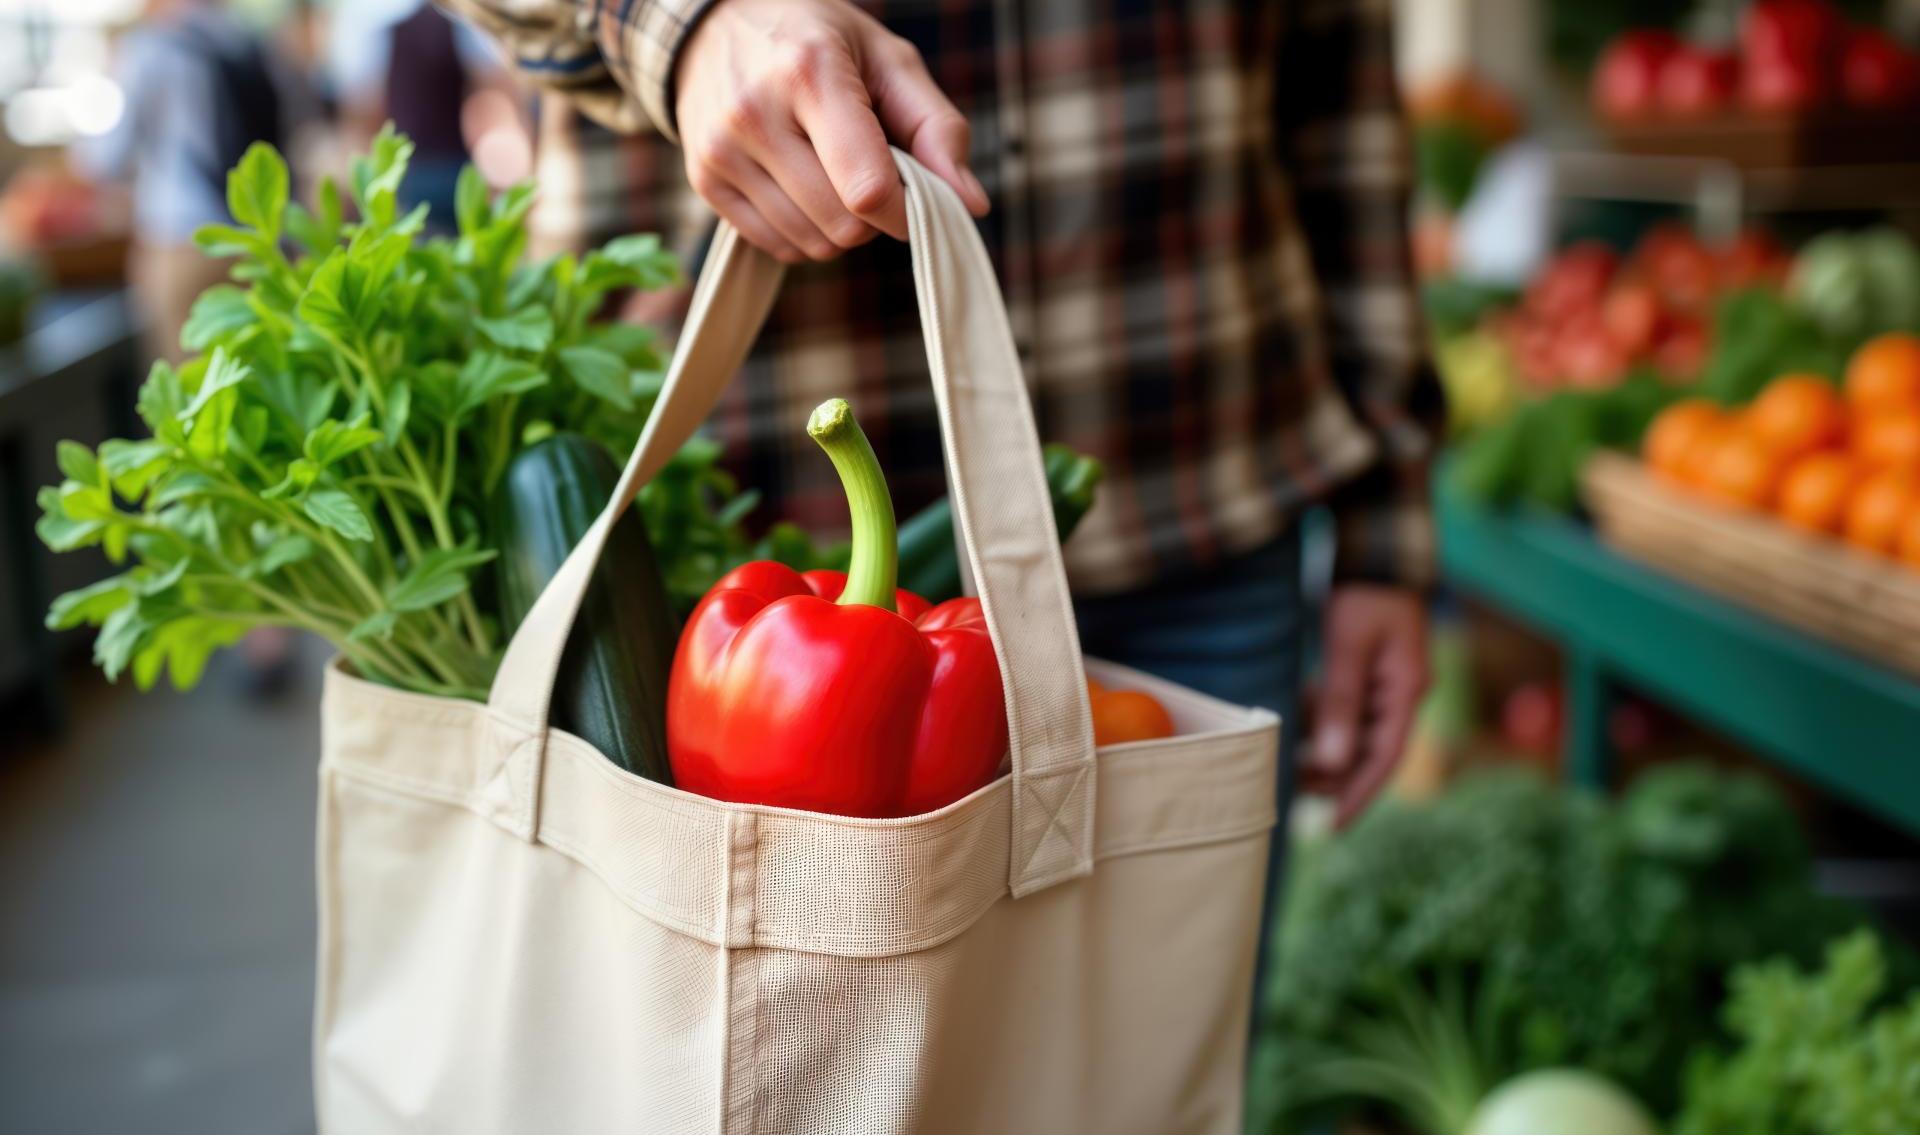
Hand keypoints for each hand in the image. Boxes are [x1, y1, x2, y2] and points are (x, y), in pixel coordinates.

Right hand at [674, 0, 988, 262]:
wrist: (714, 24)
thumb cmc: (817, 39)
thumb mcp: (887, 59)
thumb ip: (937, 128)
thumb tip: (970, 204)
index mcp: (808, 72)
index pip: (867, 188)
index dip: (907, 210)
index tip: (915, 194)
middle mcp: (755, 113)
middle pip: (844, 224)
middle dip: (874, 214)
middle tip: (870, 172)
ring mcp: (721, 151)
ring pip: (812, 243)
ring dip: (840, 227)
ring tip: (832, 174)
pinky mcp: (704, 180)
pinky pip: (777, 247)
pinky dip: (804, 233)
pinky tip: (803, 189)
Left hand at [1304, 585, 1429, 826]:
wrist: (1374, 556)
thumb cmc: (1365, 595)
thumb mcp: (1348, 647)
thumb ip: (1342, 702)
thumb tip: (1333, 761)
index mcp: (1407, 691)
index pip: (1384, 759)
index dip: (1358, 795)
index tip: (1332, 825)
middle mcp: (1401, 695)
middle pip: (1369, 752)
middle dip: (1335, 777)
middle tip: (1295, 793)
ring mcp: (1386, 686)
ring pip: (1355, 734)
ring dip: (1326, 752)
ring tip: (1288, 765)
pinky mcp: (1369, 675)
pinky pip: (1347, 712)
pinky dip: (1323, 723)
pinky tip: (1296, 726)